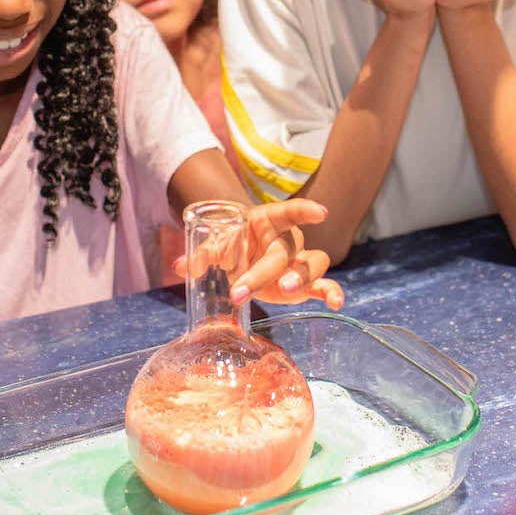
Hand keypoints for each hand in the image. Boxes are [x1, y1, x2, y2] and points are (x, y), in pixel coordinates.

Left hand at [179, 199, 343, 309]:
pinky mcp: (304, 284)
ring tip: (286, 291)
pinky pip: (323, 286)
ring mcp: (298, 261)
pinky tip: (335, 303)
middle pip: (285, 252)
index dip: (305, 211)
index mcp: (269, 221)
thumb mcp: (215, 244)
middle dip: (264, 272)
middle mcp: (289, 239)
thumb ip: (200, 255)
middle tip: (240, 290)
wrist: (239, 253)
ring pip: (313, 264)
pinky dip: (332, 293)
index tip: (321, 212)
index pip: (290, 212)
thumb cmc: (232, 242)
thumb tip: (179, 266)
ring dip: (302, 278)